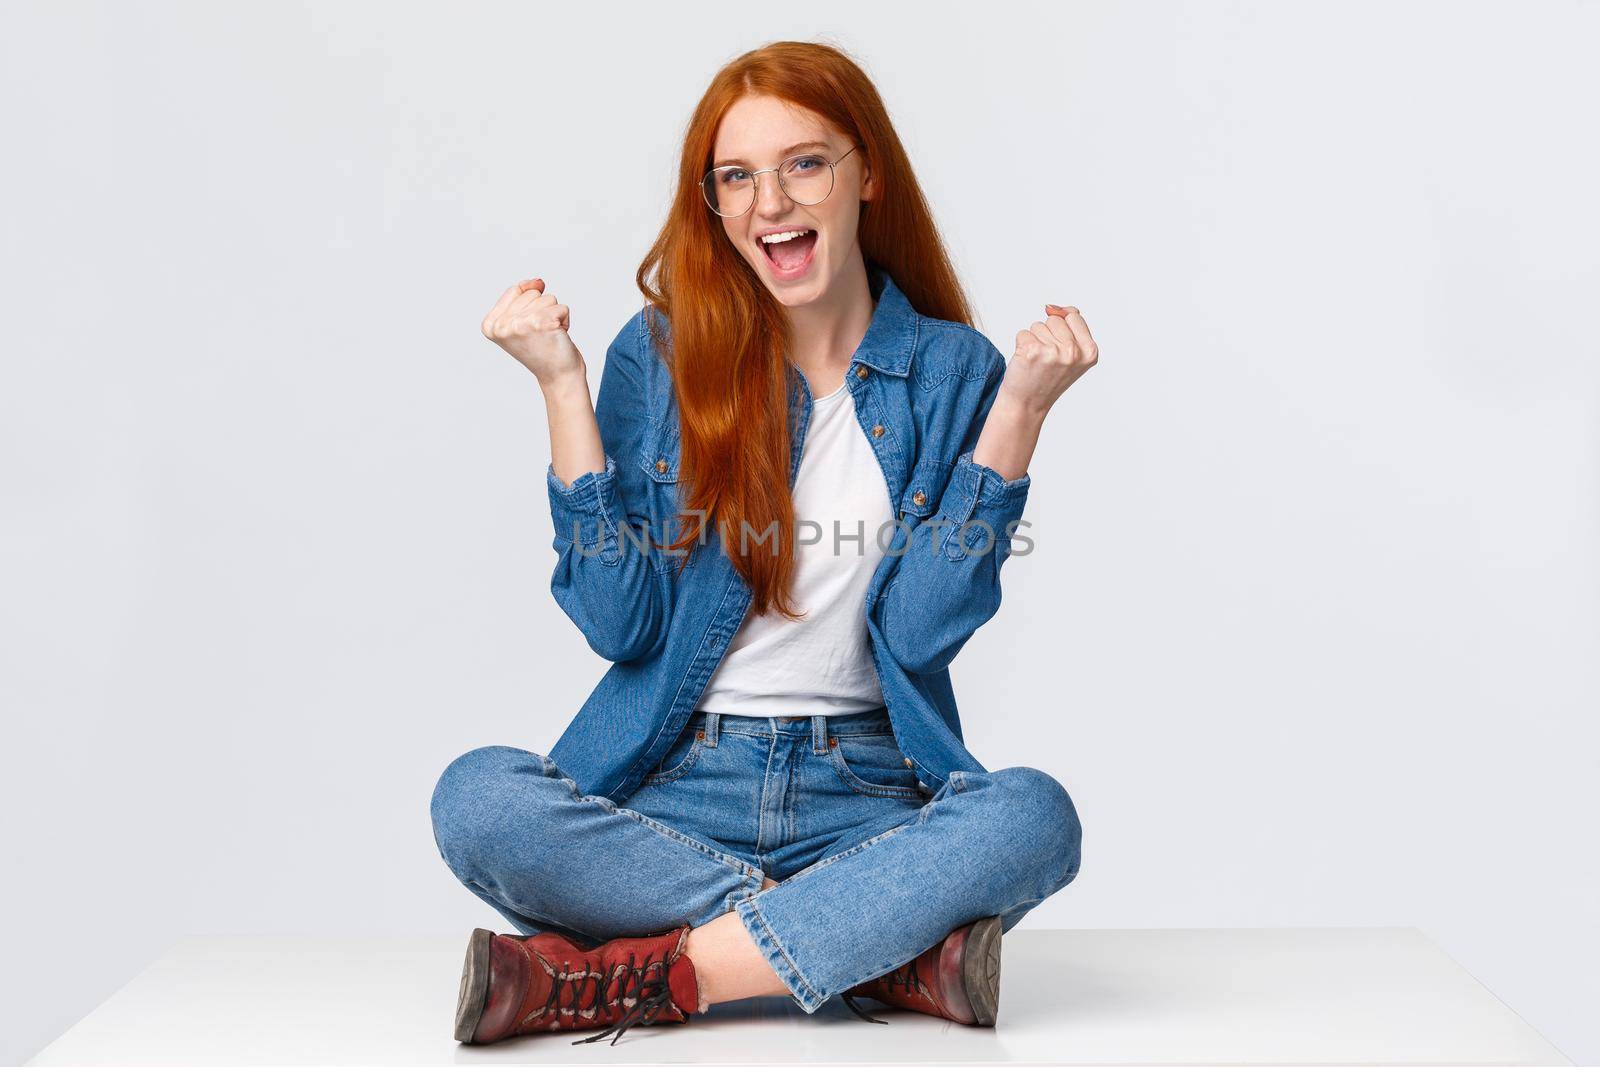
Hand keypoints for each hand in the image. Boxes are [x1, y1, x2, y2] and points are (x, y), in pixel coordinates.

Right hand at [480, 278, 585, 386]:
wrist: (558, 376)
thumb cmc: (542, 348)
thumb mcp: (522, 320)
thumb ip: (523, 294)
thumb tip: (538, 281)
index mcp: (490, 325)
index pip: (515, 290)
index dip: (529, 306)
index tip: (528, 329)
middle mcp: (501, 325)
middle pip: (531, 293)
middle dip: (542, 310)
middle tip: (540, 335)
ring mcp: (520, 324)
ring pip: (547, 298)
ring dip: (553, 316)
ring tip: (548, 336)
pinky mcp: (542, 323)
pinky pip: (562, 307)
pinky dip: (565, 320)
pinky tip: (558, 337)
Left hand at [996, 304, 1097, 419]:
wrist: (1028, 404)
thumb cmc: (1048, 378)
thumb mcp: (1072, 354)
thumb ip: (1071, 326)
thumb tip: (1052, 308)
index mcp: (1090, 351)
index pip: (1073, 316)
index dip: (1062, 331)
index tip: (1060, 352)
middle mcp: (1074, 352)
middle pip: (1055, 319)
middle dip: (1048, 335)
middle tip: (1046, 360)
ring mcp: (1053, 352)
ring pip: (1038, 325)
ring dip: (1034, 341)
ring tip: (1037, 362)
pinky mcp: (1031, 351)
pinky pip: (1023, 333)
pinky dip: (1021, 345)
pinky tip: (1026, 363)